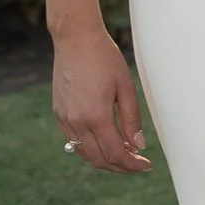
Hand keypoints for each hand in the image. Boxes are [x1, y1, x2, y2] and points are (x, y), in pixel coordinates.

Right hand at [53, 24, 149, 175]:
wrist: (75, 39)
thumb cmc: (104, 58)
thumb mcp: (125, 87)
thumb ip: (131, 120)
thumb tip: (138, 146)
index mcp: (96, 116)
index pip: (115, 154)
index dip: (132, 164)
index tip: (146, 165)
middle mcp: (77, 122)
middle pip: (99, 160)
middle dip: (120, 166)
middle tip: (137, 163)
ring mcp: (64, 118)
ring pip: (85, 153)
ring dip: (105, 159)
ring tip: (123, 152)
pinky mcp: (58, 113)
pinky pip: (74, 141)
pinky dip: (90, 147)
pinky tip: (105, 139)